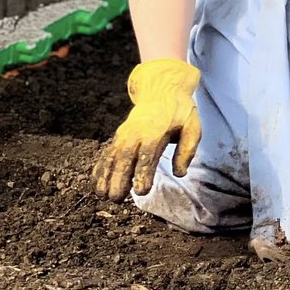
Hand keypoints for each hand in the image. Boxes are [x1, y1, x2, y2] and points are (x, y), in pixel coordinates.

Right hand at [92, 58, 201, 200]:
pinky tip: (96, 184)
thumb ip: (187, 149)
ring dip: (105, 176)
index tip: (141, 191)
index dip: (143, 173)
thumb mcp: (192, 126)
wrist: (162, 90)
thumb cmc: (180, 112)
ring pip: (112, 156)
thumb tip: (180, 173)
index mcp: (156, 131)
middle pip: (125, 157)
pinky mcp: (118, 136)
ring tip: (103, 196)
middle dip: (119, 178)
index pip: (148, 154)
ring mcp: (124, 134)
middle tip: (117, 199)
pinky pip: (107, 153)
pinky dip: (100, 168)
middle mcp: (136, 132)